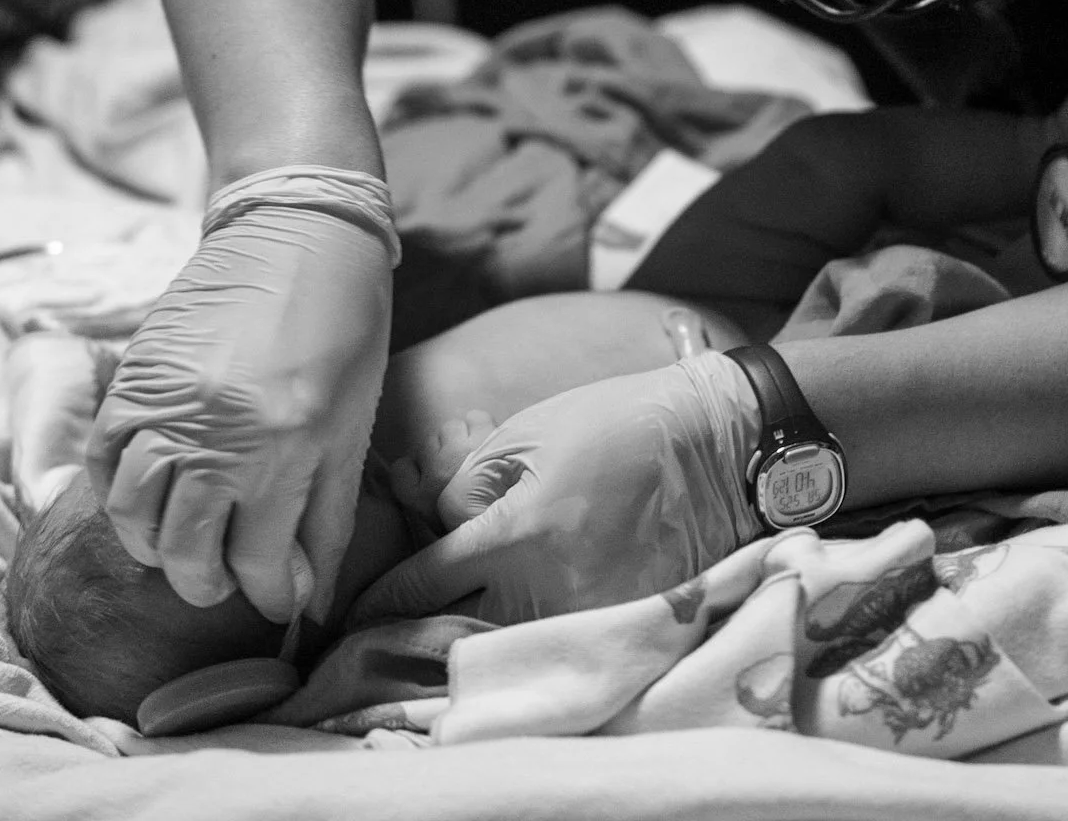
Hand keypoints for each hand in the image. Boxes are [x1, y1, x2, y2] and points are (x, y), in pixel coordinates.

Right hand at [86, 205, 391, 621]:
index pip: (260, 563)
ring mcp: (170, 403)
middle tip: (224, 581)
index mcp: (288, 448)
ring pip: (135, 515)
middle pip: (188, 552)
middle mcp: (221, 434)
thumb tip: (310, 596)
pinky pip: (106, 458)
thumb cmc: (346, 329)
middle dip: (206, 584)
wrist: (300, 232)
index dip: (272, 597)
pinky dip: (118, 492)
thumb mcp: (355, 426)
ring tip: (181, 548)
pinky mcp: (138, 375)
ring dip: (155, 548)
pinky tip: (148, 499)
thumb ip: (328, 516)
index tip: (279, 600)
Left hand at [351, 351, 762, 626]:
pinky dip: (533, 640)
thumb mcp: (527, 434)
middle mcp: (550, 585)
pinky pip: (561, 645)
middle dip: (420, 636)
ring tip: (439, 638)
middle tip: (378, 641)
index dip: (385, 601)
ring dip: (474, 642)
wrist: (714, 445)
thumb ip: (470, 484)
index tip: (354, 612)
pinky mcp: (626, 627)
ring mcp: (591, 615)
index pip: (428, 582)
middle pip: (461, 633)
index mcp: (518, 530)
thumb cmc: (614, 423)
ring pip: (509, 645)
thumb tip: (441, 526)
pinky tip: (516, 628)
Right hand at [386, 409, 498, 527]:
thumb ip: (421, 499)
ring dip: (461, 437)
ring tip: (476, 452)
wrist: (518, 520)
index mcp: (421, 498)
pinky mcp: (485, 434)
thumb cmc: (478, 525)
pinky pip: (474, 417)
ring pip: (450, 427)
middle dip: (442, 453)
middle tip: (461, 467)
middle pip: (427, 444)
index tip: (428, 476)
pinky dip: (481, 425)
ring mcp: (461, 451)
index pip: (401, 469)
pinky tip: (489, 440)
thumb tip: (413, 471)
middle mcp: (436, 471)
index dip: (415, 469)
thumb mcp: (439, 524)